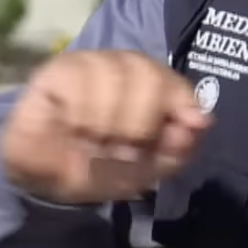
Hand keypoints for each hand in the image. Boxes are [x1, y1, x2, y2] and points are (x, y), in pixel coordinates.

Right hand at [0, 50, 211, 204]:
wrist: (45, 182)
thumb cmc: (100, 168)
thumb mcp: (145, 170)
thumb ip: (176, 148)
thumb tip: (201, 121)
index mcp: (151, 85)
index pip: (173, 80)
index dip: (180, 102)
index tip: (181, 129)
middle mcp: (122, 67)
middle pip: (147, 74)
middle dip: (140, 123)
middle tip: (124, 152)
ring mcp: (88, 64)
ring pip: (114, 77)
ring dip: (108, 123)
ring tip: (95, 145)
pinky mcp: (56, 71)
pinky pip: (79, 81)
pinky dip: (82, 114)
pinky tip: (74, 129)